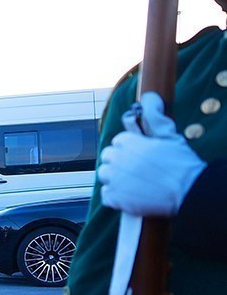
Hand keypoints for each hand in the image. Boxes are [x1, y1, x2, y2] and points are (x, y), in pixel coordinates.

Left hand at [98, 91, 206, 216]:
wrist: (190, 190)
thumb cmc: (181, 163)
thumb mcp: (169, 136)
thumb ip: (155, 117)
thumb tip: (149, 97)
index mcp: (128, 142)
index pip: (118, 141)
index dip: (130, 148)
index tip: (141, 155)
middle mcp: (118, 159)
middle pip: (108, 157)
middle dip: (120, 161)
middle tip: (138, 168)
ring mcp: (114, 179)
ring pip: (105, 175)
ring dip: (115, 177)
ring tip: (135, 181)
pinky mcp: (115, 197)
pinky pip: (106, 194)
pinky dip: (116, 196)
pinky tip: (131, 194)